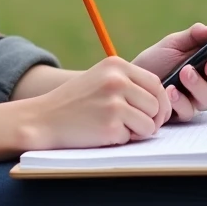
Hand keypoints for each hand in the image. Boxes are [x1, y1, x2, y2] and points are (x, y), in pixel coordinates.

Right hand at [25, 57, 170, 149]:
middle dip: (152, 119)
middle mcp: (117, 80)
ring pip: (150, 124)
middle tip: (137, 126)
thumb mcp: (100, 79)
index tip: (156, 114)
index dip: (161, 102)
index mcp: (116, 65)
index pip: (156, 83)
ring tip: (115, 126)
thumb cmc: (75, 102)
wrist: (43, 118)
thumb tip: (163, 100)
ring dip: (137, 131)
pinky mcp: (110, 125)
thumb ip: (128, 82)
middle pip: (158, 104)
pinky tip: (102, 132)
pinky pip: (132, 137)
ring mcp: (114, 102)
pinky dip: (121, 140)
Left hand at [131, 23, 206, 120]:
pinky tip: (170, 90)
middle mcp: (203, 83)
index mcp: (204, 63)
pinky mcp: (180, 114)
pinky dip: (180, 100)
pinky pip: (188, 111)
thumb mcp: (172, 44)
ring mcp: (193, 100)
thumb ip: (193, 36)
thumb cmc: (154, 61)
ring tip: (184, 73)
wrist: (130, 80)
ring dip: (198, 85)